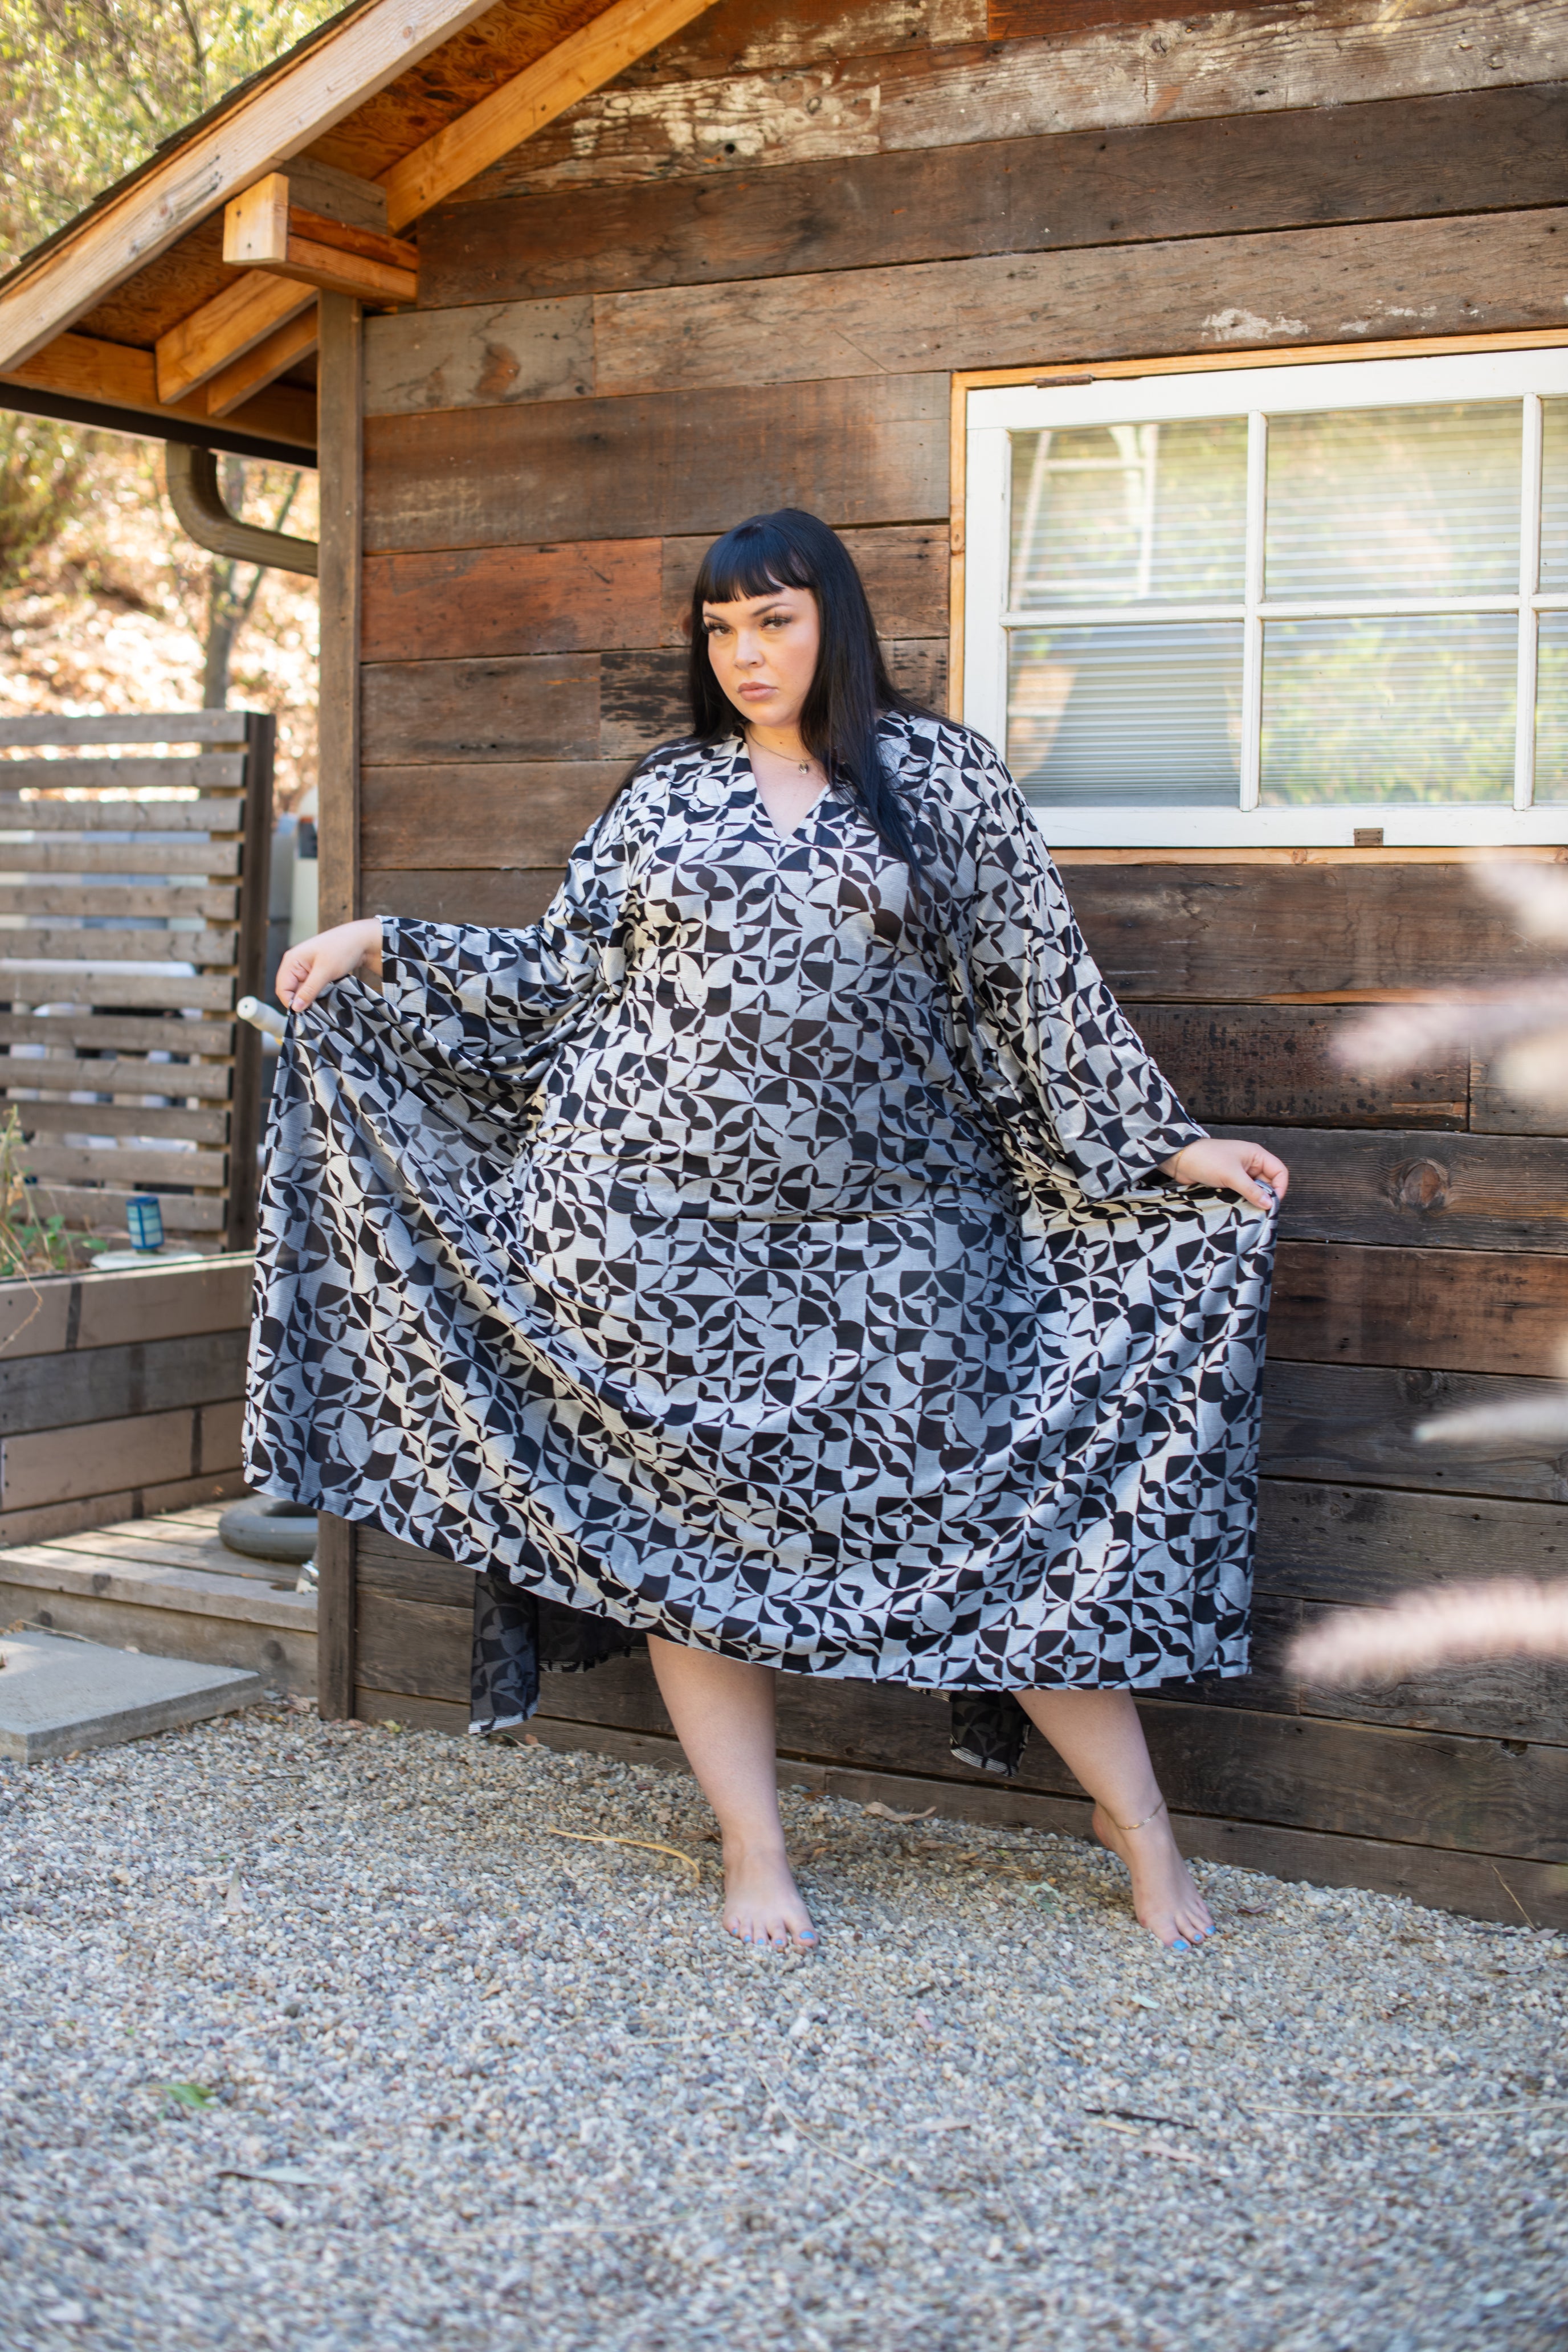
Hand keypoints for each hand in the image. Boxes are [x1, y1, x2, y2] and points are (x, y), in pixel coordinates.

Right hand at [276, 918, 382, 1014]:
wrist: (361, 940)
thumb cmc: (342, 949)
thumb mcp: (325, 971)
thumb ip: (309, 990)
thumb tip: (295, 1008)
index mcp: (292, 961)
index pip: (282, 989)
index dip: (291, 1003)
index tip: (305, 1013)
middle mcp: (295, 965)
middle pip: (291, 991)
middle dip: (301, 1002)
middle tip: (316, 1010)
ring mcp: (305, 969)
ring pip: (302, 991)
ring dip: (310, 999)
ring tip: (323, 1003)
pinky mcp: (315, 973)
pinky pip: (311, 988)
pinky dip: (317, 995)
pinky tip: (326, 997)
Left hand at [1159, 1136, 1287, 1210]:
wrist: (1180, 1159)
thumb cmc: (1206, 1160)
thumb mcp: (1231, 1176)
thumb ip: (1251, 1191)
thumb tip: (1269, 1205)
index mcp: (1256, 1155)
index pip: (1280, 1171)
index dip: (1280, 1187)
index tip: (1273, 1203)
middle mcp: (1251, 1163)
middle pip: (1269, 1182)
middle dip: (1266, 1196)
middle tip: (1261, 1211)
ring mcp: (1240, 1172)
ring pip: (1255, 1189)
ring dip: (1254, 1199)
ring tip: (1249, 1210)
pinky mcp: (1229, 1181)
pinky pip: (1243, 1192)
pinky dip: (1243, 1200)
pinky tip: (1240, 1208)